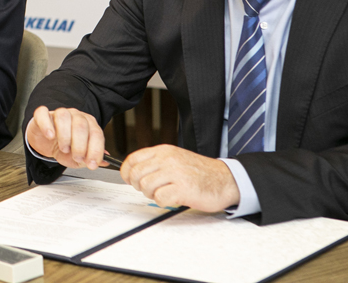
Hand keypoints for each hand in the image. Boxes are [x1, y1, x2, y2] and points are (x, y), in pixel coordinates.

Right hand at [25, 105, 108, 169]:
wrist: (46, 143)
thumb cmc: (64, 148)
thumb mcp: (80, 159)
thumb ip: (92, 159)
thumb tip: (105, 161)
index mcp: (89, 125)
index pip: (96, 134)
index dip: (95, 150)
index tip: (92, 163)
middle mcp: (75, 116)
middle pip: (81, 125)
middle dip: (80, 145)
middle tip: (77, 157)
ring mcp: (58, 113)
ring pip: (63, 117)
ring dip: (65, 136)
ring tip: (64, 148)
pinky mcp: (42, 115)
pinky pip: (43, 113)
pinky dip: (46, 125)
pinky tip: (50, 136)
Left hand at [121, 144, 239, 211]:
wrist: (226, 180)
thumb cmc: (200, 172)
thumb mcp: (175, 158)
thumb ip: (156, 162)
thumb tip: (133, 172)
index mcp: (164, 151)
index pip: (132, 159)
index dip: (127, 172)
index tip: (129, 180)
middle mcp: (167, 159)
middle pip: (135, 174)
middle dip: (139, 186)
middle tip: (151, 190)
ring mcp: (175, 173)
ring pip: (145, 186)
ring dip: (151, 195)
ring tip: (163, 194)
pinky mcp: (183, 188)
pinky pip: (159, 198)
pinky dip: (163, 202)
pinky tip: (172, 199)